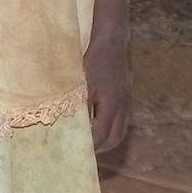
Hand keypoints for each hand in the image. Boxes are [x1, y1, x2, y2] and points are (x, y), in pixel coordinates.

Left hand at [85, 38, 129, 154]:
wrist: (111, 40)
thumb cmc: (93, 59)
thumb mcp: (81, 82)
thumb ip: (76, 104)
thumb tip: (65, 123)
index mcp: (111, 104)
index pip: (101, 135)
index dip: (89, 146)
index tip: (76, 151)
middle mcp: (122, 106)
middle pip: (114, 137)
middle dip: (100, 148)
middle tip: (84, 152)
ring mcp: (126, 101)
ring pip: (121, 130)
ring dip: (108, 140)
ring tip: (93, 143)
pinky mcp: (126, 95)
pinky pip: (123, 120)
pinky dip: (113, 128)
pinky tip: (101, 124)